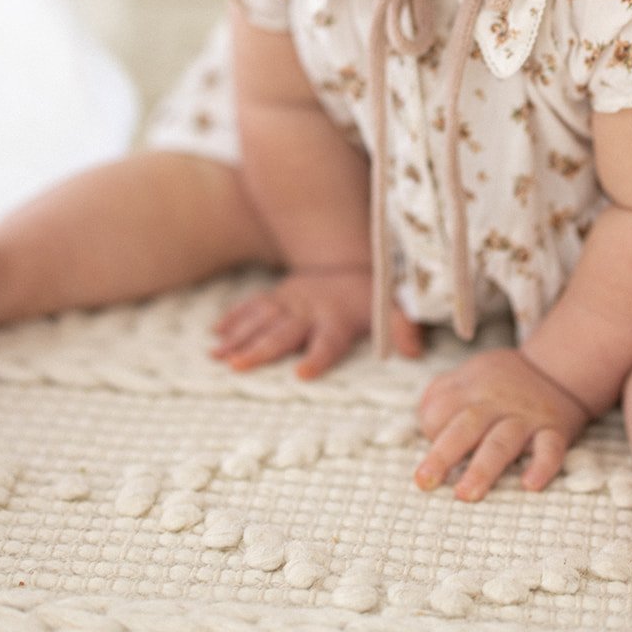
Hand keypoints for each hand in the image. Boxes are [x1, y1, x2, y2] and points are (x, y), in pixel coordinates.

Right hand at [211, 267, 422, 378]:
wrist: (347, 258)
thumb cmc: (369, 293)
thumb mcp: (391, 307)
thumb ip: (404, 327)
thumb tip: (416, 351)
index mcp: (337, 318)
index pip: (328, 341)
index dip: (317, 357)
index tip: (302, 374)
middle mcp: (310, 310)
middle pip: (283, 333)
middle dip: (260, 349)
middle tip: (237, 366)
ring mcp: (290, 301)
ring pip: (261, 320)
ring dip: (238, 337)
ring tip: (217, 356)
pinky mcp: (277, 295)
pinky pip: (253, 305)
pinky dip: (234, 318)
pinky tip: (216, 334)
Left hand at [415, 347, 590, 501]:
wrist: (553, 370)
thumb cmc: (499, 383)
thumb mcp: (468, 375)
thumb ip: (441, 395)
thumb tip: (426, 427)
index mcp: (471, 388)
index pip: (441, 408)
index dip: (431, 429)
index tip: (429, 451)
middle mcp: (496, 402)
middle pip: (467, 425)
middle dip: (443, 454)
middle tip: (425, 482)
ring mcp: (526, 416)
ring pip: (503, 441)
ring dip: (483, 468)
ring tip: (466, 494)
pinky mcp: (554, 430)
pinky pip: (550, 448)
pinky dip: (542, 466)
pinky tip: (530, 485)